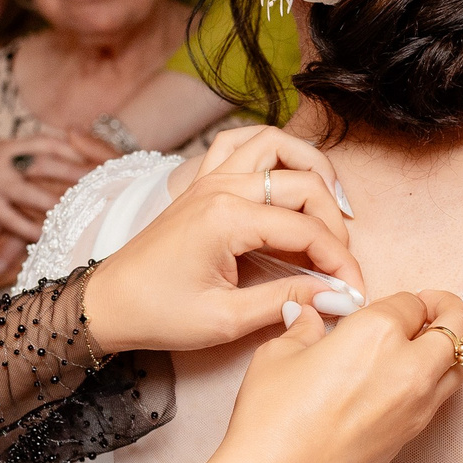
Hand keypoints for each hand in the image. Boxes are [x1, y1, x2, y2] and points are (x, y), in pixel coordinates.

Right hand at [0, 135, 105, 242]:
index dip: (71, 149)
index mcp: (11, 146)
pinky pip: (13, 220)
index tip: (93, 157)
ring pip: (31, 195)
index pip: (45, 143)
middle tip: (99, 182)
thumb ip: (32, 146)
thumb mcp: (4, 148)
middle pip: (44, 166)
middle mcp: (4, 162)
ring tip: (80, 211)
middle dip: (73, 173)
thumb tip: (70, 139)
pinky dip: (31, 229)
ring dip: (57, 203)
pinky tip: (48, 236)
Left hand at [82, 138, 367, 353]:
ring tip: (331, 205)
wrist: (108, 304)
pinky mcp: (201, 182)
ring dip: (310, 167)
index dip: (340, 260)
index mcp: (227, 218)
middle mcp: (221, 187)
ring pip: (276, 144)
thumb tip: (335, 294)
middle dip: (335, 223)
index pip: (307, 230)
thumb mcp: (226, 320)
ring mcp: (209, 178)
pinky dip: (270, 149)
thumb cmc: (158, 313)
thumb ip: (286, 300)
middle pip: (303, 183)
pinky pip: (240, 142)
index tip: (354, 289)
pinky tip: (286, 175)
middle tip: (343, 262)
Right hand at [195, 292, 462, 462]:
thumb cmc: (271, 420)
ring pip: (461, 364)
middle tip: (427, 310)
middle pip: (459, 326)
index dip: (399, 300)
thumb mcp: (277, 357)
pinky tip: (401, 381)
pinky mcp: (413, 436)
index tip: (385, 305)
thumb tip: (309, 319)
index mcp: (377, 333)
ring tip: (421, 346)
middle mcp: (409, 366)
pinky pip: (442, 396)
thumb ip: (305, 331)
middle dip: (448, 311)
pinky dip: (436, 379)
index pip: (411, 302)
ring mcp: (417, 405)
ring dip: (450, 348)